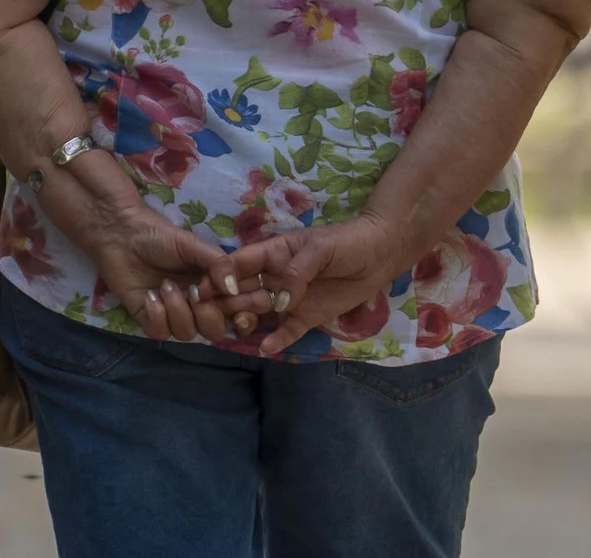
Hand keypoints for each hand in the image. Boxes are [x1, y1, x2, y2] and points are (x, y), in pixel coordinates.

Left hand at [48, 181, 283, 344]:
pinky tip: (150, 296)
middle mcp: (196, 305)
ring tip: (164, 285)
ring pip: (188, 334)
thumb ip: (217, 264)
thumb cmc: (159, 236)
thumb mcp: (193, 245)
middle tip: (196, 291)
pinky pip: (162, 333)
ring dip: (178, 310)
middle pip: (215, 331)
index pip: (238, 312)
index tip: (235, 304)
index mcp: (213, 288)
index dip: (242, 314)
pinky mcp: (149, 319)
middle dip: (208, 315)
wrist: (121, 234)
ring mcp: (173, 314)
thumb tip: (232, 288)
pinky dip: (157, 316)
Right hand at [204, 216, 416, 351]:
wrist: (380, 255)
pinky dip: (276, 340)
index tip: (210, 289)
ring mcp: (289, 299)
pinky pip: (287, 331)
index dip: (219, 275)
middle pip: (241, 290)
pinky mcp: (306, 317)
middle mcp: (273, 277)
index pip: (237, 264)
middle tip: (213, 315)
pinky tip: (265, 349)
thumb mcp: (320, 248)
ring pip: (258, 312)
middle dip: (225, 301)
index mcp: (271, 253)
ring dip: (246, 319)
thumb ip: (296, 271)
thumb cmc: (347, 242)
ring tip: (239, 329)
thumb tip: (279, 300)